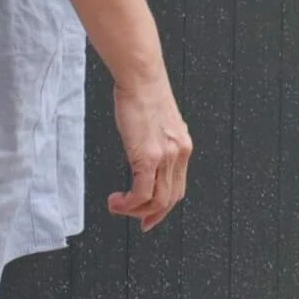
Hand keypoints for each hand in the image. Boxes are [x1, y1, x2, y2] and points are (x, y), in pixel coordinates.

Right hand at [107, 79, 190, 230]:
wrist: (141, 77)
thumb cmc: (144, 94)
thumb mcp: (158, 123)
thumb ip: (157, 142)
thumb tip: (146, 156)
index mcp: (182, 147)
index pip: (177, 188)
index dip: (163, 208)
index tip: (149, 218)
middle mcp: (178, 154)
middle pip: (170, 199)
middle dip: (150, 215)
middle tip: (134, 220)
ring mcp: (166, 156)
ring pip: (157, 200)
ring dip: (135, 211)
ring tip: (118, 206)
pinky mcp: (149, 156)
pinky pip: (142, 193)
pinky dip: (129, 204)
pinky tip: (116, 200)